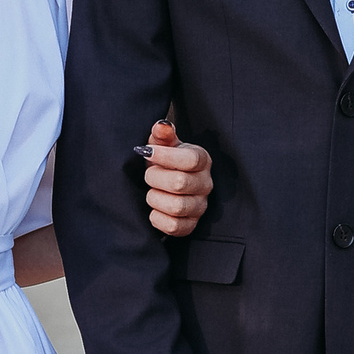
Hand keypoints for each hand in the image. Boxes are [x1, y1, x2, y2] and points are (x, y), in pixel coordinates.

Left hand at [143, 120, 213, 237]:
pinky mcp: (190, 226)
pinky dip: (157, 218)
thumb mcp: (164, 145)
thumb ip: (162, 134)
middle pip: (180, 183)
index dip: (165, 156)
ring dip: (155, 198)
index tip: (148, 152)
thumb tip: (161, 127)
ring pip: (176, 206)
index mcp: (202, 160)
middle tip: (148, 174)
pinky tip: (155, 208)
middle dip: (155, 178)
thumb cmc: (166, 163)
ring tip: (152, 191)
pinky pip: (173, 227)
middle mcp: (205, 184)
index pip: (190, 160)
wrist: (168, 186)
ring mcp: (200, 206)